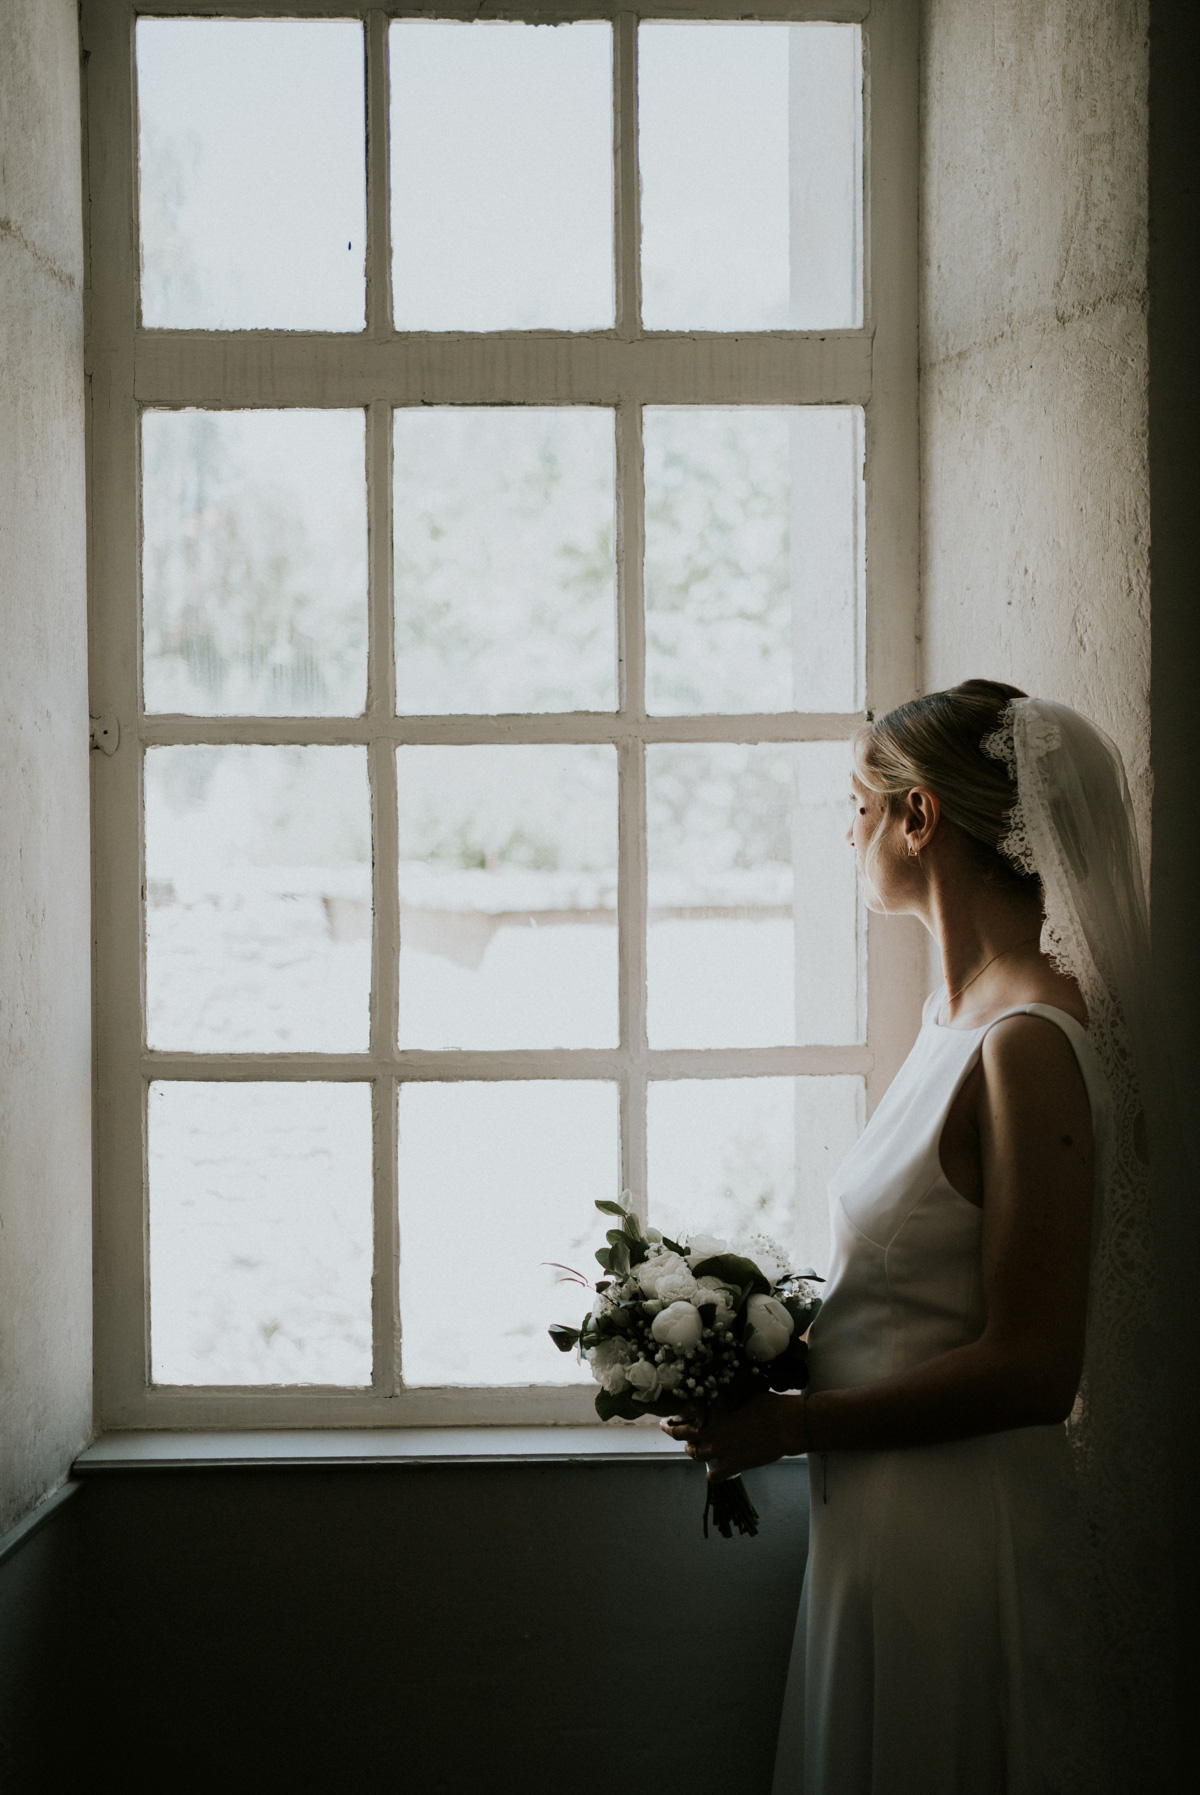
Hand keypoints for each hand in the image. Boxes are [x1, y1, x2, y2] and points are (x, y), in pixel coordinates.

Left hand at [659, 1393, 797, 1482]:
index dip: (676, 1414)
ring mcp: (720, 1452)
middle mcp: (710, 1433)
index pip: (684, 1415)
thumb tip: (721, 1395)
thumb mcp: (741, 1394)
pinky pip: (713, 1475)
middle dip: (671, 1430)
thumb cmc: (766, 1405)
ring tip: (692, 1447)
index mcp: (711, 1413)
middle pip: (681, 1435)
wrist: (785, 1426)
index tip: (672, 1412)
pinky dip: (712, 1473)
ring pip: (695, 1454)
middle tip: (666, 1426)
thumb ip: (725, 1398)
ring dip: (692, 1449)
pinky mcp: (733, 1466)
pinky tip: (714, 1470)